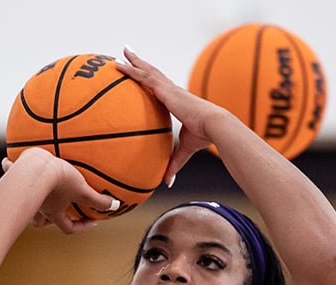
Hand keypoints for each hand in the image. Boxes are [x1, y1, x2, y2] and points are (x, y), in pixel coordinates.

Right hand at [1, 149, 115, 232]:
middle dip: (51, 219)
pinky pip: (10, 174)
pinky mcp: (15, 178)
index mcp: (54, 212)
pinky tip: (7, 163)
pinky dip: (9, 169)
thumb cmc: (57, 180)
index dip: (81, 227)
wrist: (34, 167)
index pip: (68, 228)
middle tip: (60, 210)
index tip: (92, 221)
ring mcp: (25, 194)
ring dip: (31, 202)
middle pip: (42, 222)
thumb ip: (98, 200)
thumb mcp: (82, 189)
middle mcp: (38, 207)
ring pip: (26, 205)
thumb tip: (115, 206)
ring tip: (37, 193)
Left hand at [114, 46, 235, 185]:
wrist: (215, 126)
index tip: (142, 73)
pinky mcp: (166, 90)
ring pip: (147, 71)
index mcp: (176, 101)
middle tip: (127, 53)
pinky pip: (144, 77)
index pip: (159, 87)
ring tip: (122, 51)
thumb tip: (167, 182)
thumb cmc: (204, 137)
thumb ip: (173, 164)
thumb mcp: (184, 151)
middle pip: (152, 73)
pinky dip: (132, 70)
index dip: (150, 79)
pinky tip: (120, 65)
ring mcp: (168, 89)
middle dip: (140, 63)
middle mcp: (171, 91)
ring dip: (133, 60)